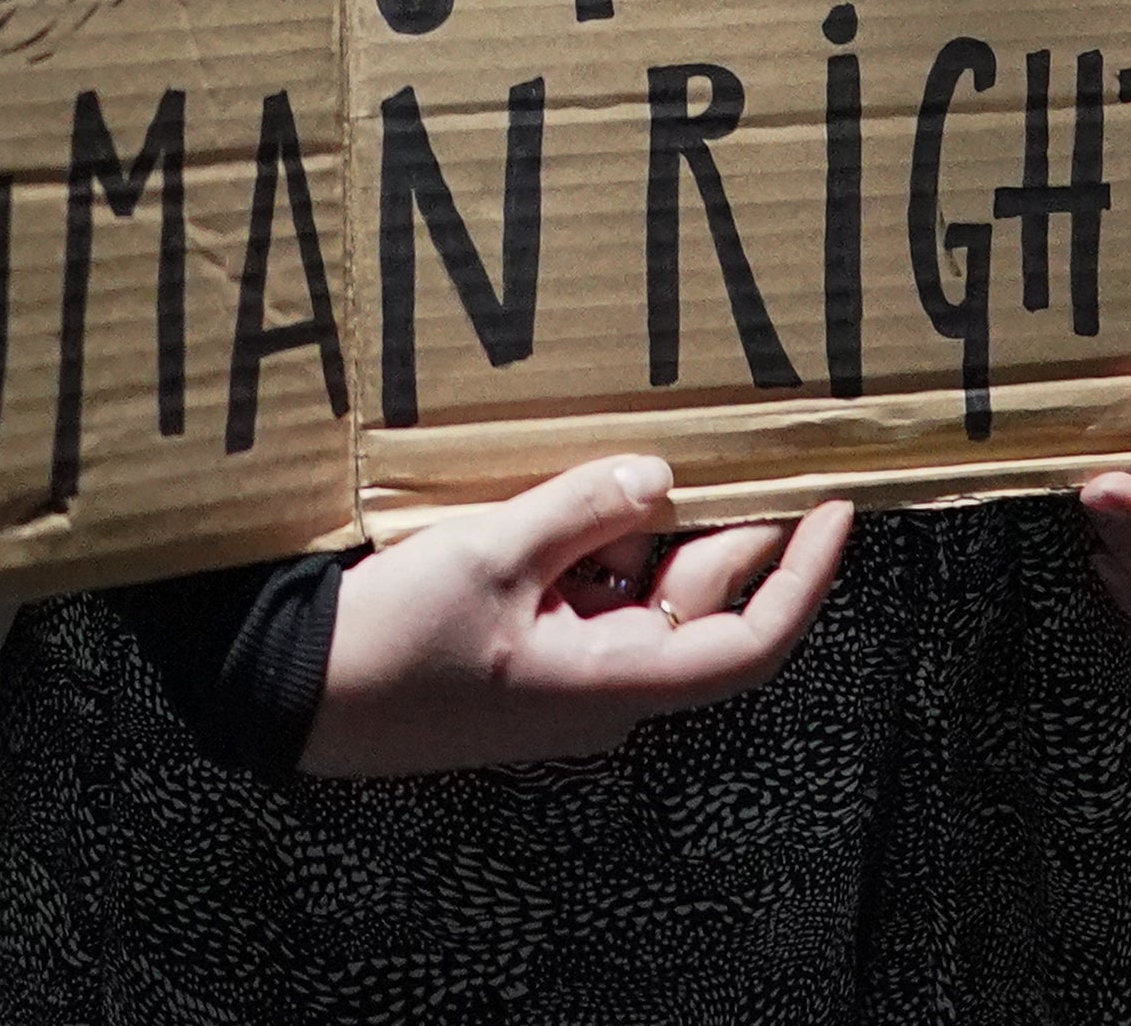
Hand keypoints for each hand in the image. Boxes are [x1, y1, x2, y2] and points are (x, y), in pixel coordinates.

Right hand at [302, 456, 854, 775]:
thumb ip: (582, 509)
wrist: (292, 694)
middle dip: (721, 521)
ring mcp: (561, 671)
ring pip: (639, 587)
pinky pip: (586, 589)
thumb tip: (661, 477)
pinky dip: (594, 538)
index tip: (837, 508)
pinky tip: (577, 483)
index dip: (803, 579)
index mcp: (611, 684)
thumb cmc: (389, 644)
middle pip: (695, 600)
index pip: (747, 643)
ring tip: (650, 443)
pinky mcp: (522, 649)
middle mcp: (601, 687)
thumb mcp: (489, 557)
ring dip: (647, 523)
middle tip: (745, 436)